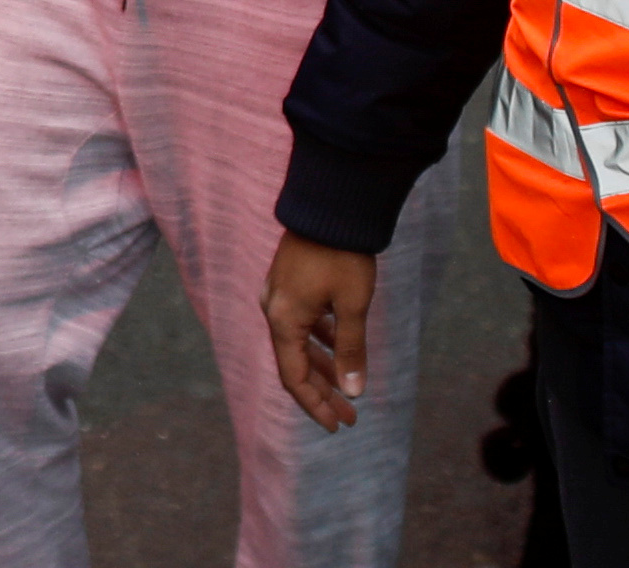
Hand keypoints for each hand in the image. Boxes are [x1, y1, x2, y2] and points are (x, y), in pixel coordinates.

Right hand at [262, 233, 379, 429]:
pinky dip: (321, 340)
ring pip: (300, 343)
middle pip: (295, 363)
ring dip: (324, 367)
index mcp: (284, 320)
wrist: (330, 203)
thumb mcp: (353, 306)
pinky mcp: (290, 282)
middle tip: (349, 417)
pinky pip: (303, 322)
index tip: (337, 426)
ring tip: (348, 390)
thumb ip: (351, 350)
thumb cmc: (342, 254)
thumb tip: (353, 392)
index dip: (315, 405)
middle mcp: (275, 310)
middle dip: (323, 392)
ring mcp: (280, 294)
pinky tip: (341, 348)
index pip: (294, 377)